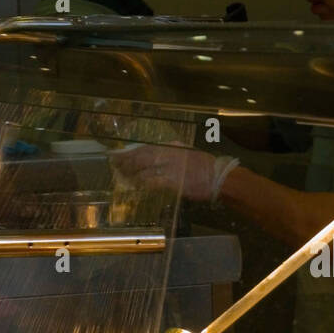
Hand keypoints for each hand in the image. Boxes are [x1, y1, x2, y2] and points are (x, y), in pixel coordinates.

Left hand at [111, 146, 238, 202]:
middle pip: (141, 157)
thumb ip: (172, 155)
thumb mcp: (187, 153)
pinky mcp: (173, 181)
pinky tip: (136, 186)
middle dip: (126, 162)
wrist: (219, 177)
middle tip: (115, 166)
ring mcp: (171, 167)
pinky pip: (152, 182)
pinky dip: (142, 183)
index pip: (145, 148)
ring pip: (144, 169)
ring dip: (131, 174)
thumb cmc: (205, 167)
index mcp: (172, 147)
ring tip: (122, 177)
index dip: (129, 152)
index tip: (118, 155)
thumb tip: (155, 160)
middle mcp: (169, 154)